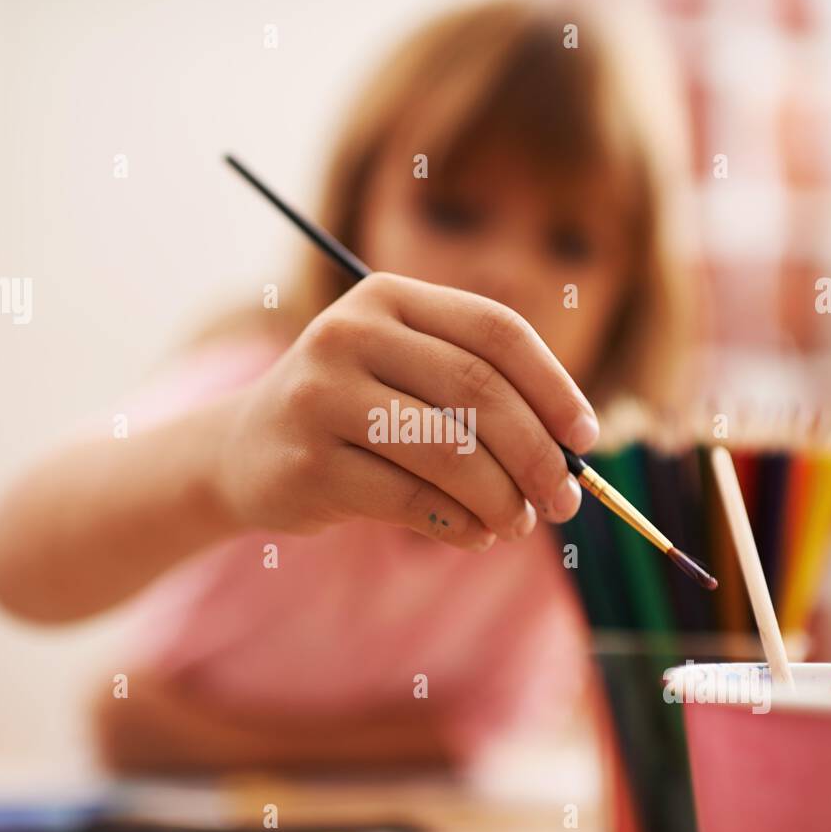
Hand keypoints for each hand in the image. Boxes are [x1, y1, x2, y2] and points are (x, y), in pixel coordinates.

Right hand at [216, 272, 599, 549]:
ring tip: (517, 523)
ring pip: (450, 451)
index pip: (495, 330)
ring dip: (501, 498)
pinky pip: (411, 499)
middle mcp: (349, 333)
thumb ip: (478, 396)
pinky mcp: (308, 463)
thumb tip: (570, 452)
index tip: (586, 437)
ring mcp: (322, 396)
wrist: (244, 450)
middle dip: (537, 454)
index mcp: (387, 296)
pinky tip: (474, 535)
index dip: (553, 385)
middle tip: (562, 500)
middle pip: (479, 390)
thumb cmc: (353, 414)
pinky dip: (459, 525)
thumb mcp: (407, 377)